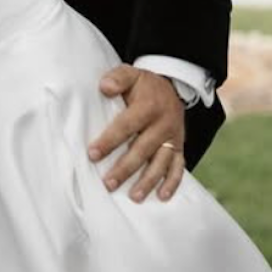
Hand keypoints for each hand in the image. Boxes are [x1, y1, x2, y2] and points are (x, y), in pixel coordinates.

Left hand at [91, 67, 187, 201]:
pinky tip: (162, 197)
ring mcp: (173, 137)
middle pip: (143, 149)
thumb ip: (118, 78)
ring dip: (148, 181)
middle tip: (108, 184)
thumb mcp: (131, 74)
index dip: (110, 140)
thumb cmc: (144, 85)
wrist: (173, 86)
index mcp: (148, 106)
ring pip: (161, 162)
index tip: (92, 154)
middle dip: (126, 168)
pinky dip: (172, 182)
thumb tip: (104, 87)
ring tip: (134, 197)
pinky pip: (179, 166)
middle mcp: (163, 123)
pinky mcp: (179, 147)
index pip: (127, 125)